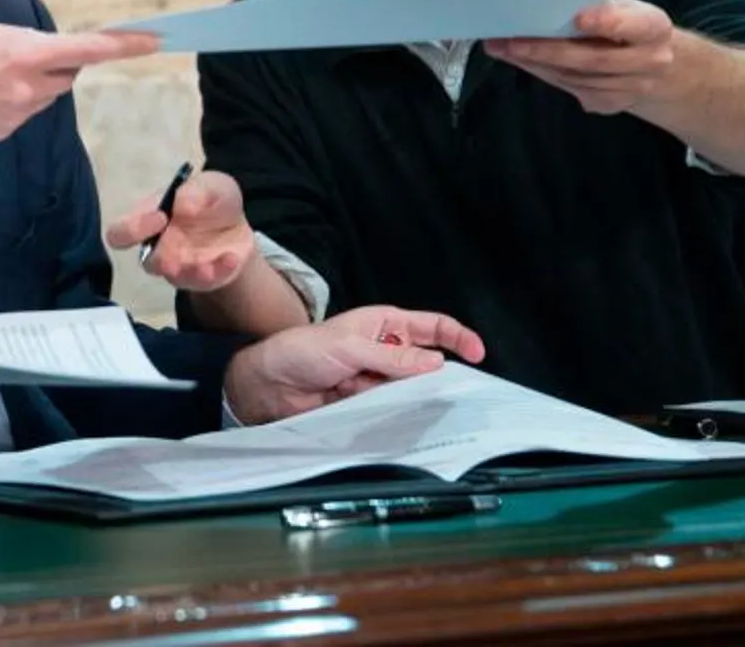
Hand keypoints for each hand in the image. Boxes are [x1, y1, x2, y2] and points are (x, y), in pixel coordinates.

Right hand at [0, 20, 157, 145]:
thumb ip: (19, 40)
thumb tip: (40, 51)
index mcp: (24, 54)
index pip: (88, 49)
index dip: (125, 45)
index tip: (155, 41)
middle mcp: (28, 87)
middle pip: (67, 72)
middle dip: (58, 61)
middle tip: (23, 52)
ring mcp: (17, 114)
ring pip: (45, 94)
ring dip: (32, 81)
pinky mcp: (3, 132)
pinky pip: (23, 111)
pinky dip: (11, 100)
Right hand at [103, 170, 255, 290]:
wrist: (235, 226)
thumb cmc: (209, 201)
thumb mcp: (211, 185)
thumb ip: (197, 189)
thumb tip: (183, 203)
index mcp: (148, 220)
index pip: (120, 233)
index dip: (131, 229)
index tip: (160, 216)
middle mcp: (158, 248)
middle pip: (146, 262)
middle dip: (160, 260)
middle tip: (174, 256)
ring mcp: (180, 267)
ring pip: (177, 278)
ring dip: (190, 273)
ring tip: (205, 268)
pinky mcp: (204, 279)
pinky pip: (208, 282)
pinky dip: (220, 271)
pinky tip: (232, 258)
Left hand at [222, 306, 486, 425]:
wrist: (266, 383)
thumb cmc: (298, 350)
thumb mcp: (348, 347)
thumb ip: (391, 357)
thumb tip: (435, 363)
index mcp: (383, 324)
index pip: (431, 326)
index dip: (457, 336)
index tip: (478, 353)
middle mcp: (384, 349)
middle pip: (427, 361)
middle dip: (442, 374)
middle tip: (459, 391)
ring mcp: (376, 377)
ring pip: (412, 388)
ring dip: (419, 397)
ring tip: (431, 408)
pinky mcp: (366, 401)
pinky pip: (393, 408)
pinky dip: (400, 413)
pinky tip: (408, 421)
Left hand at [485, 0, 675, 113]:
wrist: (659, 68)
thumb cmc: (629, 29)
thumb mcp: (625, 11)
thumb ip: (599, 11)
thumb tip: (544, 7)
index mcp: (654, 28)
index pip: (633, 25)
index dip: (606, 22)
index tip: (578, 18)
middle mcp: (650, 62)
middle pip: (592, 59)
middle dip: (546, 51)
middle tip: (509, 42)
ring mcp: (632, 89)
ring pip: (575, 78)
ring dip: (535, 64)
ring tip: (503, 49)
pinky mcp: (612, 105)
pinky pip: (571, 90)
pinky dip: (544, 74)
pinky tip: (522, 62)